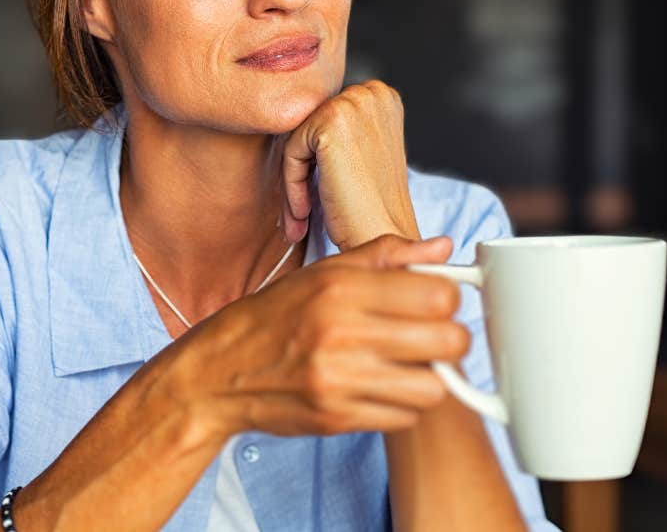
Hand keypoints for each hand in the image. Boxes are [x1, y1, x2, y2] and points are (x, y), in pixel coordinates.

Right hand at [169, 234, 469, 438]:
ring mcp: (339, 380)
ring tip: (405, 366)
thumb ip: (385, 256)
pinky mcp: (337, 418)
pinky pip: (404, 418)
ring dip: (427, 378)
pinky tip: (379, 388)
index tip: (432, 302)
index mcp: (341, 288)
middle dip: (447, 339)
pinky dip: (400, 406)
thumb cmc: (274, 317)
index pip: (439, 294)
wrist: (218, 371)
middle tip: (429, 337)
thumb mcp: (323, 273)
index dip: (446, 298)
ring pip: (434, 387)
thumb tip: (442, 248)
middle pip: (448, 340)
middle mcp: (340, 332)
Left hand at [280, 80, 419, 249]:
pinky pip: (291, 152)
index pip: (324, 120)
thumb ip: (338, 130)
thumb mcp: (360, 154)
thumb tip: (293, 118)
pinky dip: (292, 186)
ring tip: (301, 218)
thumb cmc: (371, 207)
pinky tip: (304, 213)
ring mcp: (353, 103)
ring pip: (297, 140)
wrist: (384, 237)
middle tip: (301, 213)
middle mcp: (372, 92)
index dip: (315, 162)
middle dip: (302, 171)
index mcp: (382, 96)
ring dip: (294, 182)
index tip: (315, 196)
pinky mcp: (331, 121)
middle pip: (309, 128)